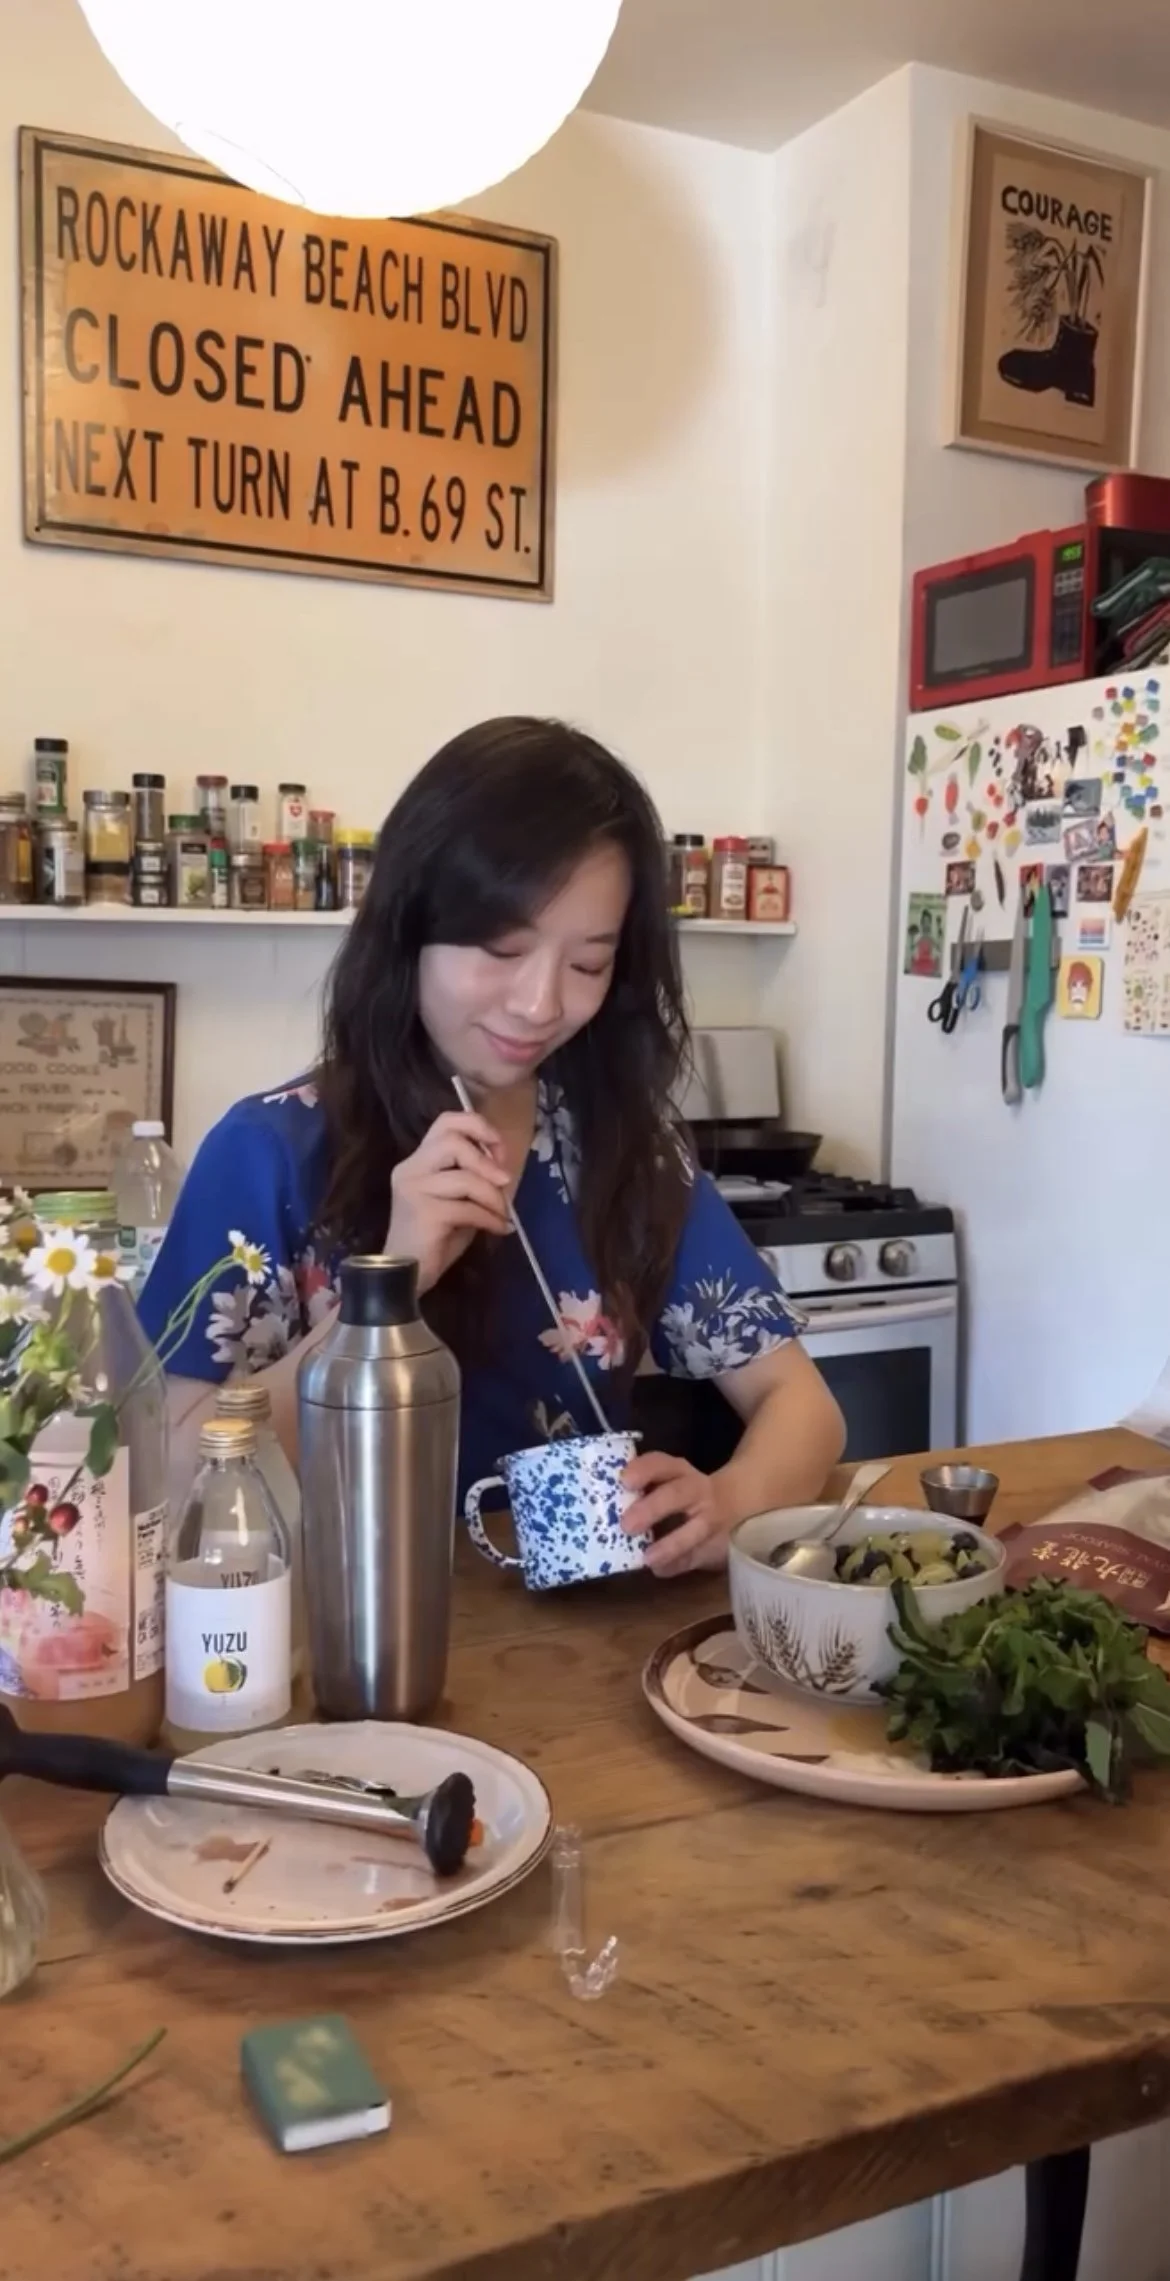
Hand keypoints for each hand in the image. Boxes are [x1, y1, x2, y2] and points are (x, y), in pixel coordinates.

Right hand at [385, 1110, 511, 1294]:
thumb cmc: (434, 1239)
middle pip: (453, 1139)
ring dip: (493, 1197)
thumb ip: (473, 1178)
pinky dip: (490, 1219)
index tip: (499, 1150)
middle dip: (487, 1159)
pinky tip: (499, 1230)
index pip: (446, 1121)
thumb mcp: (457, 1200)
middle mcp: (411, 1168)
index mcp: (418, 1160)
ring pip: (465, 1177)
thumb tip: (504, 1170)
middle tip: (504, 1181)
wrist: (407, 1275)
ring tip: (502, 1214)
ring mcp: (414, 1189)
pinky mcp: (423, 1212)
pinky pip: (468, 1208)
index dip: (478, 1126)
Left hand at [621, 1451, 735, 1576]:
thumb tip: (601, 1503)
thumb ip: (644, 1489)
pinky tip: (660, 1569)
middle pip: (677, 1494)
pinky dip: (679, 1564)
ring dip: (670, 1544)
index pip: (661, 1463)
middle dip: (652, 1509)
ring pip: (695, 1530)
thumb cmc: (684, 1493)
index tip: (624, 1480)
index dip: (644, 1470)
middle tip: (626, 1525)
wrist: (738, 1503)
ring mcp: (711, 1518)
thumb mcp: (669, 1481)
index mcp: (679, 1472)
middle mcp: (697, 1490)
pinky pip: (699, 1556)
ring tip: (648, 1559)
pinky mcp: (718, 1544)